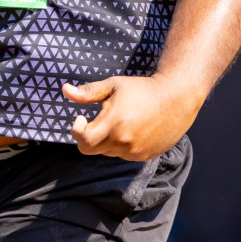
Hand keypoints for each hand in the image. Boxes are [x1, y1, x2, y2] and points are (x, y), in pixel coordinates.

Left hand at [63, 74, 202, 159]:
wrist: (176, 98)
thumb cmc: (142, 89)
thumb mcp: (113, 85)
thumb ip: (87, 92)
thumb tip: (64, 90)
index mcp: (113, 123)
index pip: (83, 140)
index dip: (77, 130)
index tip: (81, 117)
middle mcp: (123, 142)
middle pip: (91, 150)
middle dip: (88, 137)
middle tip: (94, 121)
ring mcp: (134, 152)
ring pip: (107, 152)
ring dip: (106, 140)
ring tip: (119, 121)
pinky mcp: (145, 156)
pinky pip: (123, 155)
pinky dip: (121, 145)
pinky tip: (132, 129)